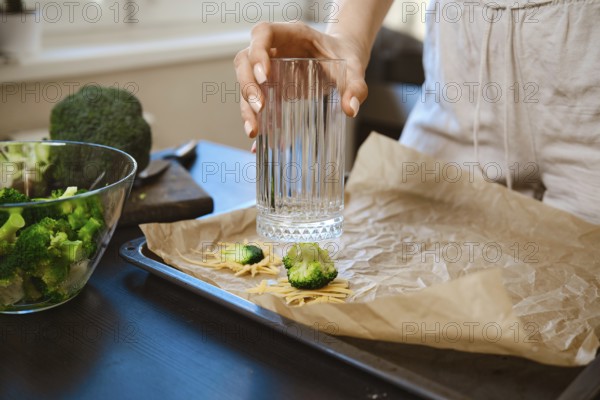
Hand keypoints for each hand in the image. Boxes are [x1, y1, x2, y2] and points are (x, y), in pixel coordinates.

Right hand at [234, 21, 368, 143]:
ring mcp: (268, 67)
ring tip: (254, 131)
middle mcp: (274, 49)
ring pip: (245, 81)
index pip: (263, 33)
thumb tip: (350, 109)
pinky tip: (258, 141)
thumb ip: (355, 86)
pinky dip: (255, 119)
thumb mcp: (355, 68)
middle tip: (260, 108)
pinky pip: (255, 100)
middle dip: (248, 85)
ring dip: (246, 106)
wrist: (344, 61)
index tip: (265, 76)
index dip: (258, 52)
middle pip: (245, 60)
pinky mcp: (270, 86)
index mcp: (292, 34)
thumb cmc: (346, 58)